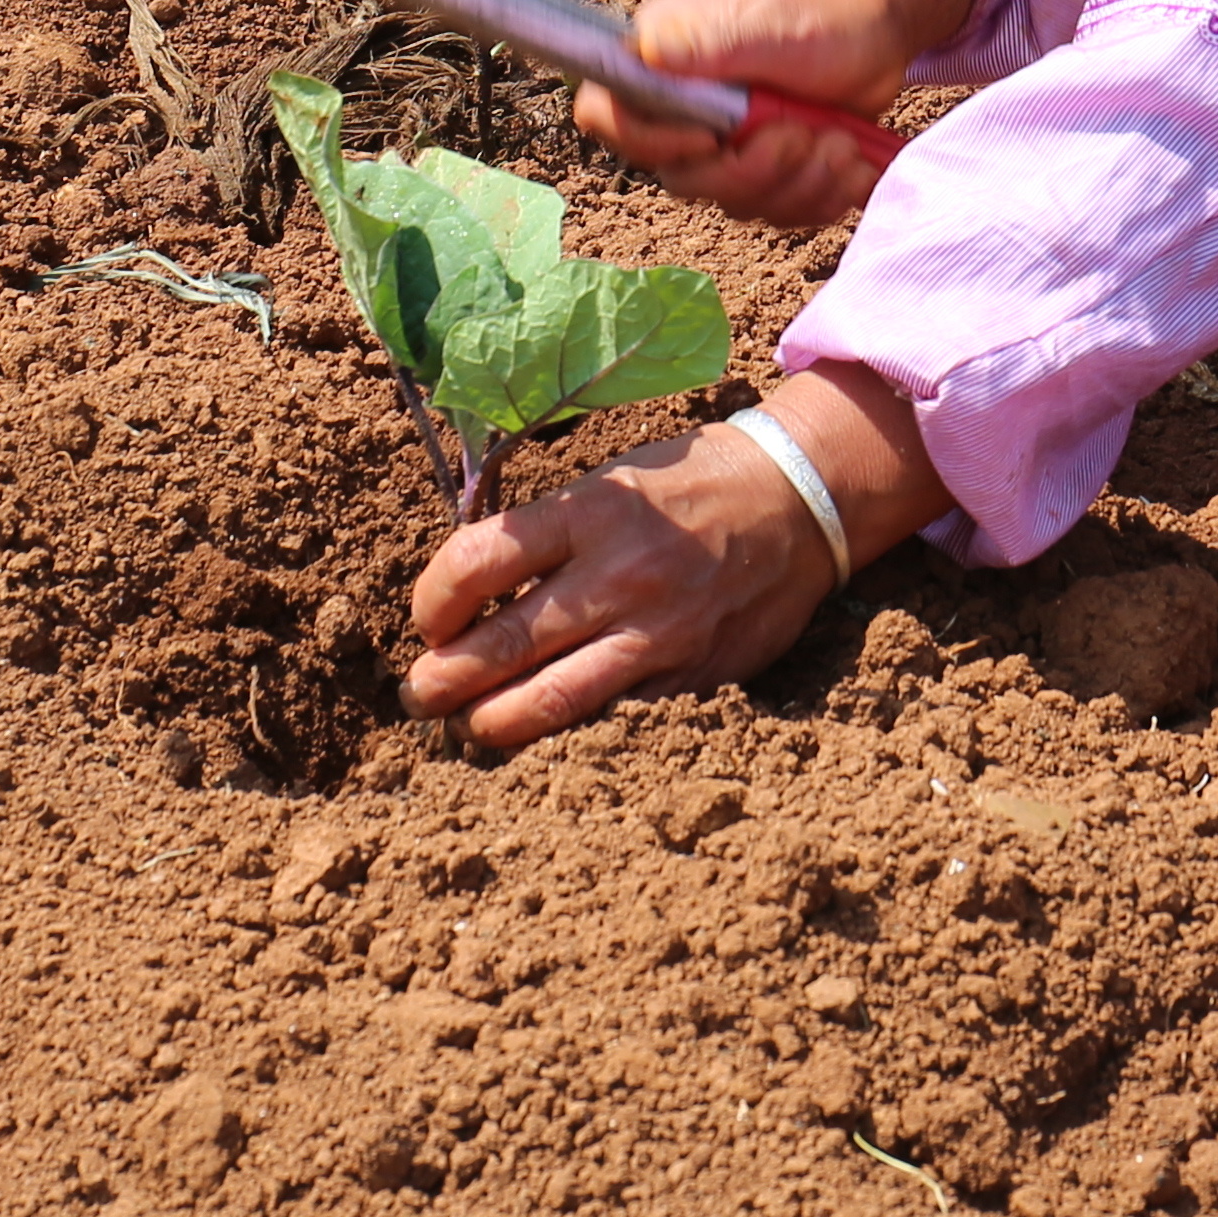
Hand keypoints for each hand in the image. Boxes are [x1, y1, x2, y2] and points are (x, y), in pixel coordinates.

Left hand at [403, 367, 946, 750]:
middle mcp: (619, 573)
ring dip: (492, 721)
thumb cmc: (688, 489)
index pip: (477, 562)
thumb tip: (471, 590)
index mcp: (589, 512)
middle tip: (421, 693)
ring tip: (467, 727)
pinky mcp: (690, 674)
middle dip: (444, 679)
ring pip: (552, 698)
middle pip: (503, 642)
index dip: (432, 600)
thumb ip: (547, 532)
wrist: (796, 503)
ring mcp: (656, 631)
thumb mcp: (611, 481)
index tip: (427, 620)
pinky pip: (613, 715)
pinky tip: (540, 735)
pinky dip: (567, 730)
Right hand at [598, 0, 976, 229]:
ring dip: (799, 182)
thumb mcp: (767, 20)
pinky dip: (821, 196)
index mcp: (662, 60)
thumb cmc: (820, 14)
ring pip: (737, 203)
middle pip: (682, 178)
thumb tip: (646, 52)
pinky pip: (778, 213)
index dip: (649, 142)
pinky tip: (850, 161)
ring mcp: (724, 144)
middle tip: (803, 135)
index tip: (712, 137)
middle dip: (752, 169)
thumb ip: (708, 39)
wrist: (877, 34)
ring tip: (841, 142)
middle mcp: (682, 107)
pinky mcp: (763, 171)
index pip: (607, 115)